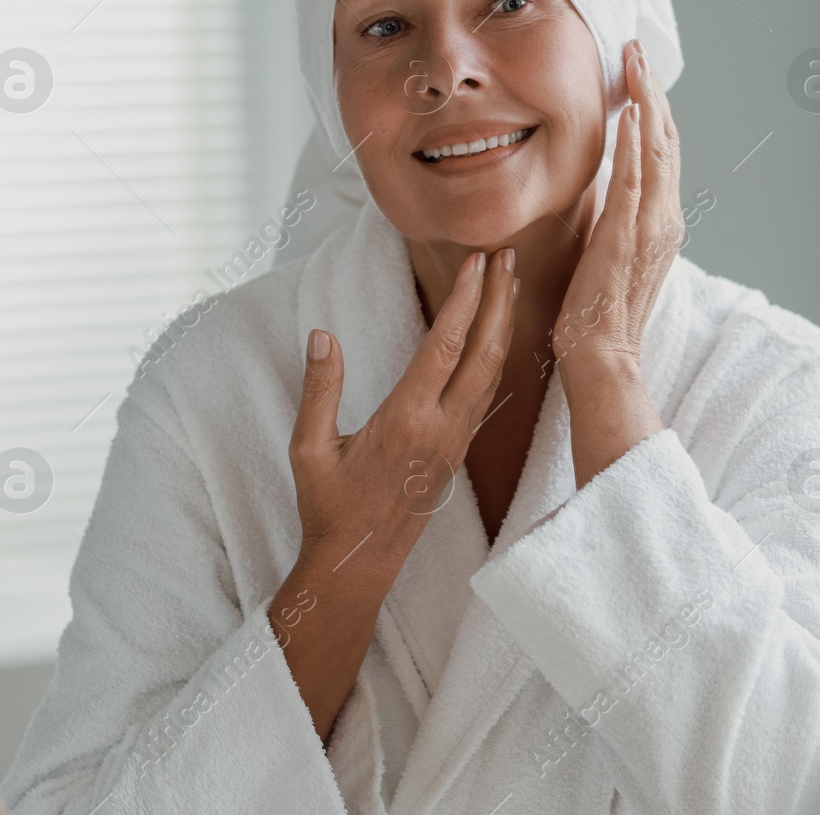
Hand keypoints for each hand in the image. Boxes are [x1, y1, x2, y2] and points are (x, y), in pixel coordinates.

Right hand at [271, 247, 516, 738]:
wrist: (359, 564)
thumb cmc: (328, 507)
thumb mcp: (309, 449)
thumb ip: (319, 389)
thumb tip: (321, 334)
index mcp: (406, 420)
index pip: (445, 346)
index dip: (466, 300)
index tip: (479, 262)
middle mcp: (441, 428)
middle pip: (484, 352)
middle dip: (499, 300)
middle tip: (508, 255)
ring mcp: (456, 442)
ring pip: (492, 373)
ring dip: (504, 324)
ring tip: (509, 283)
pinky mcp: (460, 452)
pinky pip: (487, 396)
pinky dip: (497, 357)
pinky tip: (500, 336)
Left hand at [552, 39, 682, 370]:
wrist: (602, 356)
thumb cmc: (598, 313)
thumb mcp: (610, 252)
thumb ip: (616, 218)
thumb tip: (606, 190)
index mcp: (662, 222)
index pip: (663, 152)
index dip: (654, 107)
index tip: (638, 70)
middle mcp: (667, 218)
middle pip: (666, 139)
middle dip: (652, 89)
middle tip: (637, 47)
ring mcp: (652, 227)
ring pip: (657, 149)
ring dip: (647, 100)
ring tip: (635, 61)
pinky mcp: (629, 235)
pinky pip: (636, 178)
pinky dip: (636, 141)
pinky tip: (632, 110)